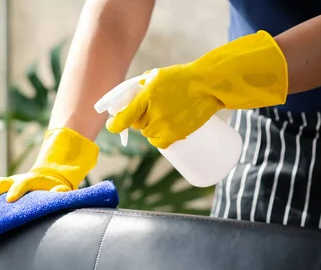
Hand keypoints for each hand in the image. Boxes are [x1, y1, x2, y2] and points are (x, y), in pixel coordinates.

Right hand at [0, 127, 98, 206]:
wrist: (47, 177)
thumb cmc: (54, 189)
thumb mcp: (60, 190)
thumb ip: (60, 192)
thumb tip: (62, 190)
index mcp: (30, 181)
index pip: (22, 183)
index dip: (16, 190)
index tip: (9, 200)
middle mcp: (14, 180)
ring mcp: (5, 182)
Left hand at [106, 30, 287, 148]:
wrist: (208, 85)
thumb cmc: (182, 78)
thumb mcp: (156, 76)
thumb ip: (139, 88)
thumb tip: (123, 100)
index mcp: (146, 96)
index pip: (123, 119)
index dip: (114, 125)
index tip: (112, 125)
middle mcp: (154, 113)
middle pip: (137, 125)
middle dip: (140, 119)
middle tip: (152, 110)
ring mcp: (165, 125)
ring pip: (148, 134)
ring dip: (152, 127)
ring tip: (166, 115)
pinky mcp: (175, 134)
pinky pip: (159, 143)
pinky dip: (160, 138)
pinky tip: (166, 128)